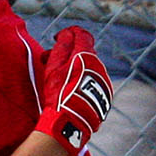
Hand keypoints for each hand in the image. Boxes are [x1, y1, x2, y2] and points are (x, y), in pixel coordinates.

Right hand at [36, 26, 112, 155]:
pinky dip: (82, 82)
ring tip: (60, 79)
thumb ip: (62, 45)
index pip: (82, 34)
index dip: (69, 33)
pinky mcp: (105, 97)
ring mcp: (104, 82)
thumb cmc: (59, 92)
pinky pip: (93, 83)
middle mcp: (100, 66)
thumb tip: (68, 33)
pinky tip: (71, 91)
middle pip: (84, 53)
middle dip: (68, 53)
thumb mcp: (55, 65)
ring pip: (89, 69)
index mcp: (87, 55)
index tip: (58, 38)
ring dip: (76, 68)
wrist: (71, 122)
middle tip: (50, 60)